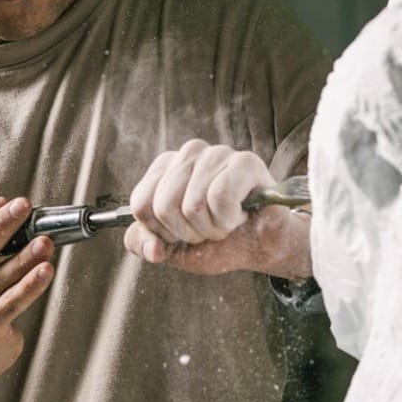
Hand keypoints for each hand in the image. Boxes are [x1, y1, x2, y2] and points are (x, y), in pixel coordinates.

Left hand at [123, 140, 311, 278]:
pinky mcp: (244, 161)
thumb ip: (142, 243)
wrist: (260, 246)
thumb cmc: (216, 241)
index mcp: (164, 168)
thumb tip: (152, 248)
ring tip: (227, 222)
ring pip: (193, 205)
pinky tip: (241, 215)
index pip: (141, 204)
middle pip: (164, 207)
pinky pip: (220, 198)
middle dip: (189, 233)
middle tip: (209, 229)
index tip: (183, 232)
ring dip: (212, 229)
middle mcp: (188, 153)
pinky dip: (229, 219)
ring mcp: (216, 154)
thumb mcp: (170, 247)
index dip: (162, 231)